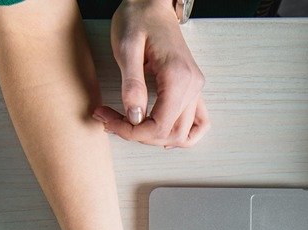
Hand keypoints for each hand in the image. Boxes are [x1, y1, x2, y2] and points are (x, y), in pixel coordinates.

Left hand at [92, 0, 208, 147]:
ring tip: (129, 125)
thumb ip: (132, 84)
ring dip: (156, 138)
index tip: (109, 121)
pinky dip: (181, 135)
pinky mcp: (192, 89)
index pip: (160, 126)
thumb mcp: (127, 48)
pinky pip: (198, 123)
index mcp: (178, 78)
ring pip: (184, 134)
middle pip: (171, 134)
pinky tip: (159, 132)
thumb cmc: (138, 19)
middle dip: (139, 136)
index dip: (132, 132)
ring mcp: (195, 89)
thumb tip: (135, 117)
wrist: (151, 4)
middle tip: (111, 120)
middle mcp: (193, 86)